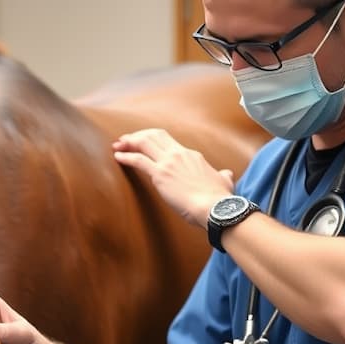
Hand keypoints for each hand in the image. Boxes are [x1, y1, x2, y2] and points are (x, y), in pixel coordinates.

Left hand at [112, 128, 235, 226]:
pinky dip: (126, 157)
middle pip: (154, 135)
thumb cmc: (219, 198)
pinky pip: (138, 160)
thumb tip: (226, 174)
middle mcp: (179, 154)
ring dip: (128, 143)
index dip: (153, 139)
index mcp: (191, 155)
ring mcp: (168, 163)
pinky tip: (118, 157)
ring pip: (144, 143)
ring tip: (118, 146)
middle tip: (125, 140)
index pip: (168, 140)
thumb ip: (223, 176)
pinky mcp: (160, 175)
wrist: (215, 207)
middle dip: (137, 135)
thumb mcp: (224, 182)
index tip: (143, 143)